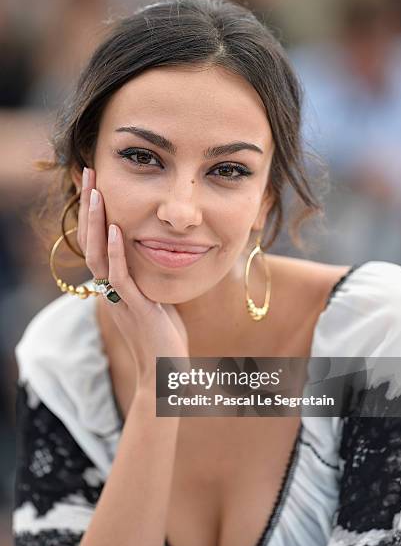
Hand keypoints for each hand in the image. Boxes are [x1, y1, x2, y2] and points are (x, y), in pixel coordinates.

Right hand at [76, 167, 189, 391]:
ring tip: (96, 193)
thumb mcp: (154, 297)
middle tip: (89, 174)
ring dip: (97, 223)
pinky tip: (117, 231)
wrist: (165, 371)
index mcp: (114, 284)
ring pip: (98, 255)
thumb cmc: (163, 334)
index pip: (97, 241)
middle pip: (91, 241)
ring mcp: (120, 298)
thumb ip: (148, 275)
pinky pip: (119, 278)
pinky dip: (116, 254)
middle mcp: (110, 288)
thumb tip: (158, 252)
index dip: (94, 213)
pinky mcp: (135, 308)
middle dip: (90, 207)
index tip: (96, 183)